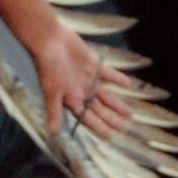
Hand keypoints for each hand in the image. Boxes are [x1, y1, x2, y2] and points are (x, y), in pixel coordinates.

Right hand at [29, 18, 127, 139]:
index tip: (110, 137)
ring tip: (129, 113)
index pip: (88, 118)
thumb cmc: (48, 67)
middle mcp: (80, 92)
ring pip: (105, 95)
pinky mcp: (92, 65)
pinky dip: (117, 78)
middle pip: (99, 109)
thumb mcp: (51, 92)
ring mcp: (87, 79)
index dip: (99, 127)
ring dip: (117, 103)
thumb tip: (53, 133)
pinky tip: (128, 84)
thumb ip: (54, 112)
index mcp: (71, 100)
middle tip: (125, 128)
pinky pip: (107, 74)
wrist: (49, 40)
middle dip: (111, 119)